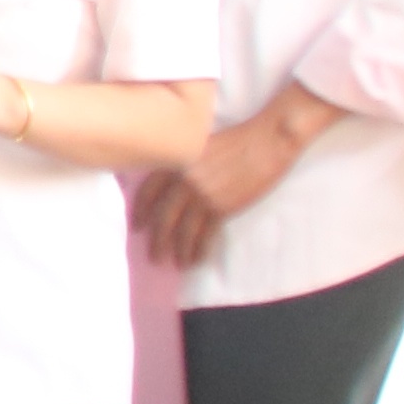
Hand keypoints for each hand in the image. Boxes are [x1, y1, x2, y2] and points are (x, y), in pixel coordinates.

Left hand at [137, 104, 321, 265]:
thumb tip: (172, 188)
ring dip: (178, 250)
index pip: (148, 191)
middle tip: (154, 255)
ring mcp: (201, 195)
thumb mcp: (200, 147)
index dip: (140, 211)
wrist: (266, 141)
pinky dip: (198, 250)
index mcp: (175, 162)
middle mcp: (183, 180)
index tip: (137, 225)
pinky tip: (195, 259)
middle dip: (156, 239)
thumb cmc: (238, 140)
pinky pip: (203, 235)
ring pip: (182, 230)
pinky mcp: (221, 207)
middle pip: (162, 216)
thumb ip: (183, 165)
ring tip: (176, 263)